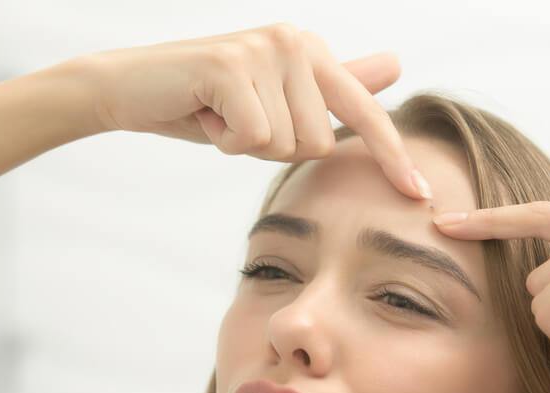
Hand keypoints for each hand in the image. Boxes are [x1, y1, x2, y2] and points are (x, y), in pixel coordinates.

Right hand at [76, 22, 429, 199]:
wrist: (129, 89)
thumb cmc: (205, 102)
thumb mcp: (276, 98)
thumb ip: (335, 85)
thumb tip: (396, 64)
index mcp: (311, 50)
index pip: (364, 112)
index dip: (392, 157)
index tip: (420, 195)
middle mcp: (295, 40)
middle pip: (318, 143)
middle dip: (274, 149)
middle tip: (238, 121)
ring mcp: (265, 49)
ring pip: (287, 144)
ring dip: (247, 145)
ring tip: (219, 114)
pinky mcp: (232, 65)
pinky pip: (254, 139)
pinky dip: (224, 141)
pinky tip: (204, 114)